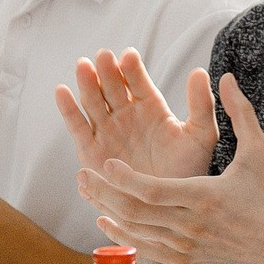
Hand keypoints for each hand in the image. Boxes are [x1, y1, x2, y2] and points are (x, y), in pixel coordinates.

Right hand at [55, 51, 216, 179]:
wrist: (168, 208)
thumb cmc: (188, 172)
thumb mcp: (201, 137)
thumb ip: (201, 105)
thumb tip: (199, 71)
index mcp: (151, 107)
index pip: (138, 82)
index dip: (132, 69)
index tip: (129, 56)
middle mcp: (126, 115)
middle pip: (112, 87)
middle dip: (107, 71)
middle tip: (103, 56)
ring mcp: (107, 131)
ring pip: (93, 102)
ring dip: (87, 84)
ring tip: (84, 66)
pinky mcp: (90, 150)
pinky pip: (78, 127)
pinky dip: (68, 109)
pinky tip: (62, 91)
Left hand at [75, 73, 263, 263]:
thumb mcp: (259, 152)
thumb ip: (240, 113)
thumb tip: (224, 76)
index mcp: (205, 198)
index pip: (154, 191)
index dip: (127, 179)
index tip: (108, 163)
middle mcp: (190, 225)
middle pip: (136, 212)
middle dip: (105, 193)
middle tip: (84, 174)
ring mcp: (184, 246)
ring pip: (135, 230)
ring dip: (108, 210)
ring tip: (87, 189)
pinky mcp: (182, 260)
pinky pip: (144, 248)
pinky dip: (122, 234)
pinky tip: (106, 219)